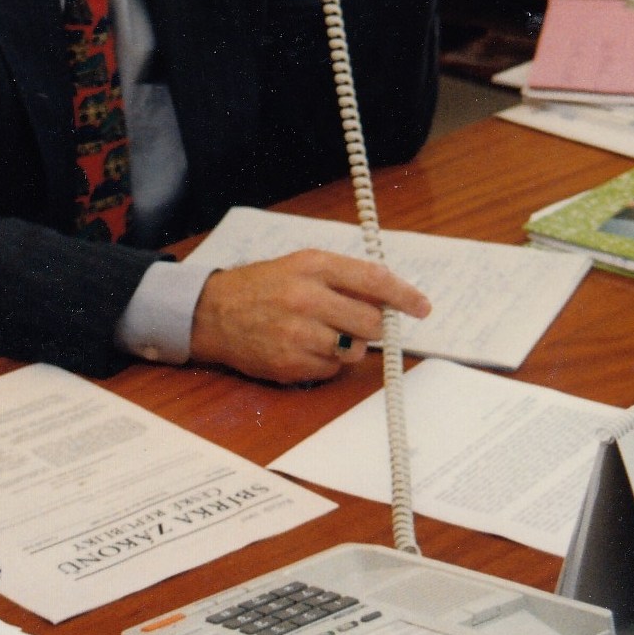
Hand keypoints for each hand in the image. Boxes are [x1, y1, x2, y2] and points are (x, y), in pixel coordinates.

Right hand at [188, 249, 430, 383]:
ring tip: (326, 333)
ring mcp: (298, 334)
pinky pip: (333, 369)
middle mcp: (306, 298)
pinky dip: (329, 362)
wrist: (212, 313)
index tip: (421, 307)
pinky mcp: (290, 364)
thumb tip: (391, 294)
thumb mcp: (302, 264)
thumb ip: (344, 276)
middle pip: (371, 322)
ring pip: (355, 349)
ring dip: (351, 345)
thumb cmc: (263, 287)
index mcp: (313, 266)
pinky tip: (307, 347)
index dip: (404, 296)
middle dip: (374, 326)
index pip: (373, 280)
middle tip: (361, 322)